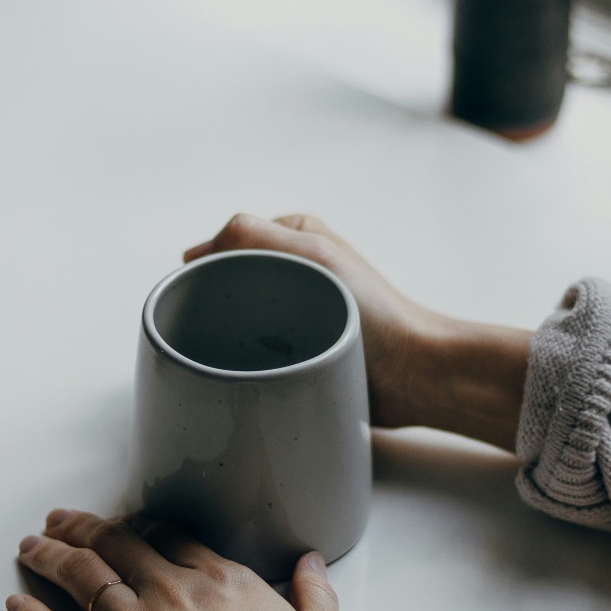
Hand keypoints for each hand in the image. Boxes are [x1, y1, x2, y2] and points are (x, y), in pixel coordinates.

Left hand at [6, 509, 349, 610]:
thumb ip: (316, 597)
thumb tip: (312, 565)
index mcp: (222, 582)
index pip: (170, 538)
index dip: (141, 526)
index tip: (126, 522)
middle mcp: (170, 594)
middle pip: (116, 545)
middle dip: (83, 527)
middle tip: (61, 519)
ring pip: (80, 578)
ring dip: (50, 557)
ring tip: (30, 546)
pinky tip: (15, 606)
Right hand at [186, 214, 530, 450]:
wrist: (415, 375)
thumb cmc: (375, 313)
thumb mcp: (313, 255)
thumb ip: (253, 235)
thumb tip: (195, 253)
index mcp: (296, 237)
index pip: (227, 243)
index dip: (207, 269)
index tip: (198, 298)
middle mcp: (295, 270)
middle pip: (228, 283)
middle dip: (214, 306)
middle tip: (211, 333)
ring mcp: (297, 312)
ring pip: (238, 320)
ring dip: (229, 338)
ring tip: (231, 356)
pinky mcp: (300, 350)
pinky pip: (257, 352)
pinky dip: (246, 361)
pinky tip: (244, 374)